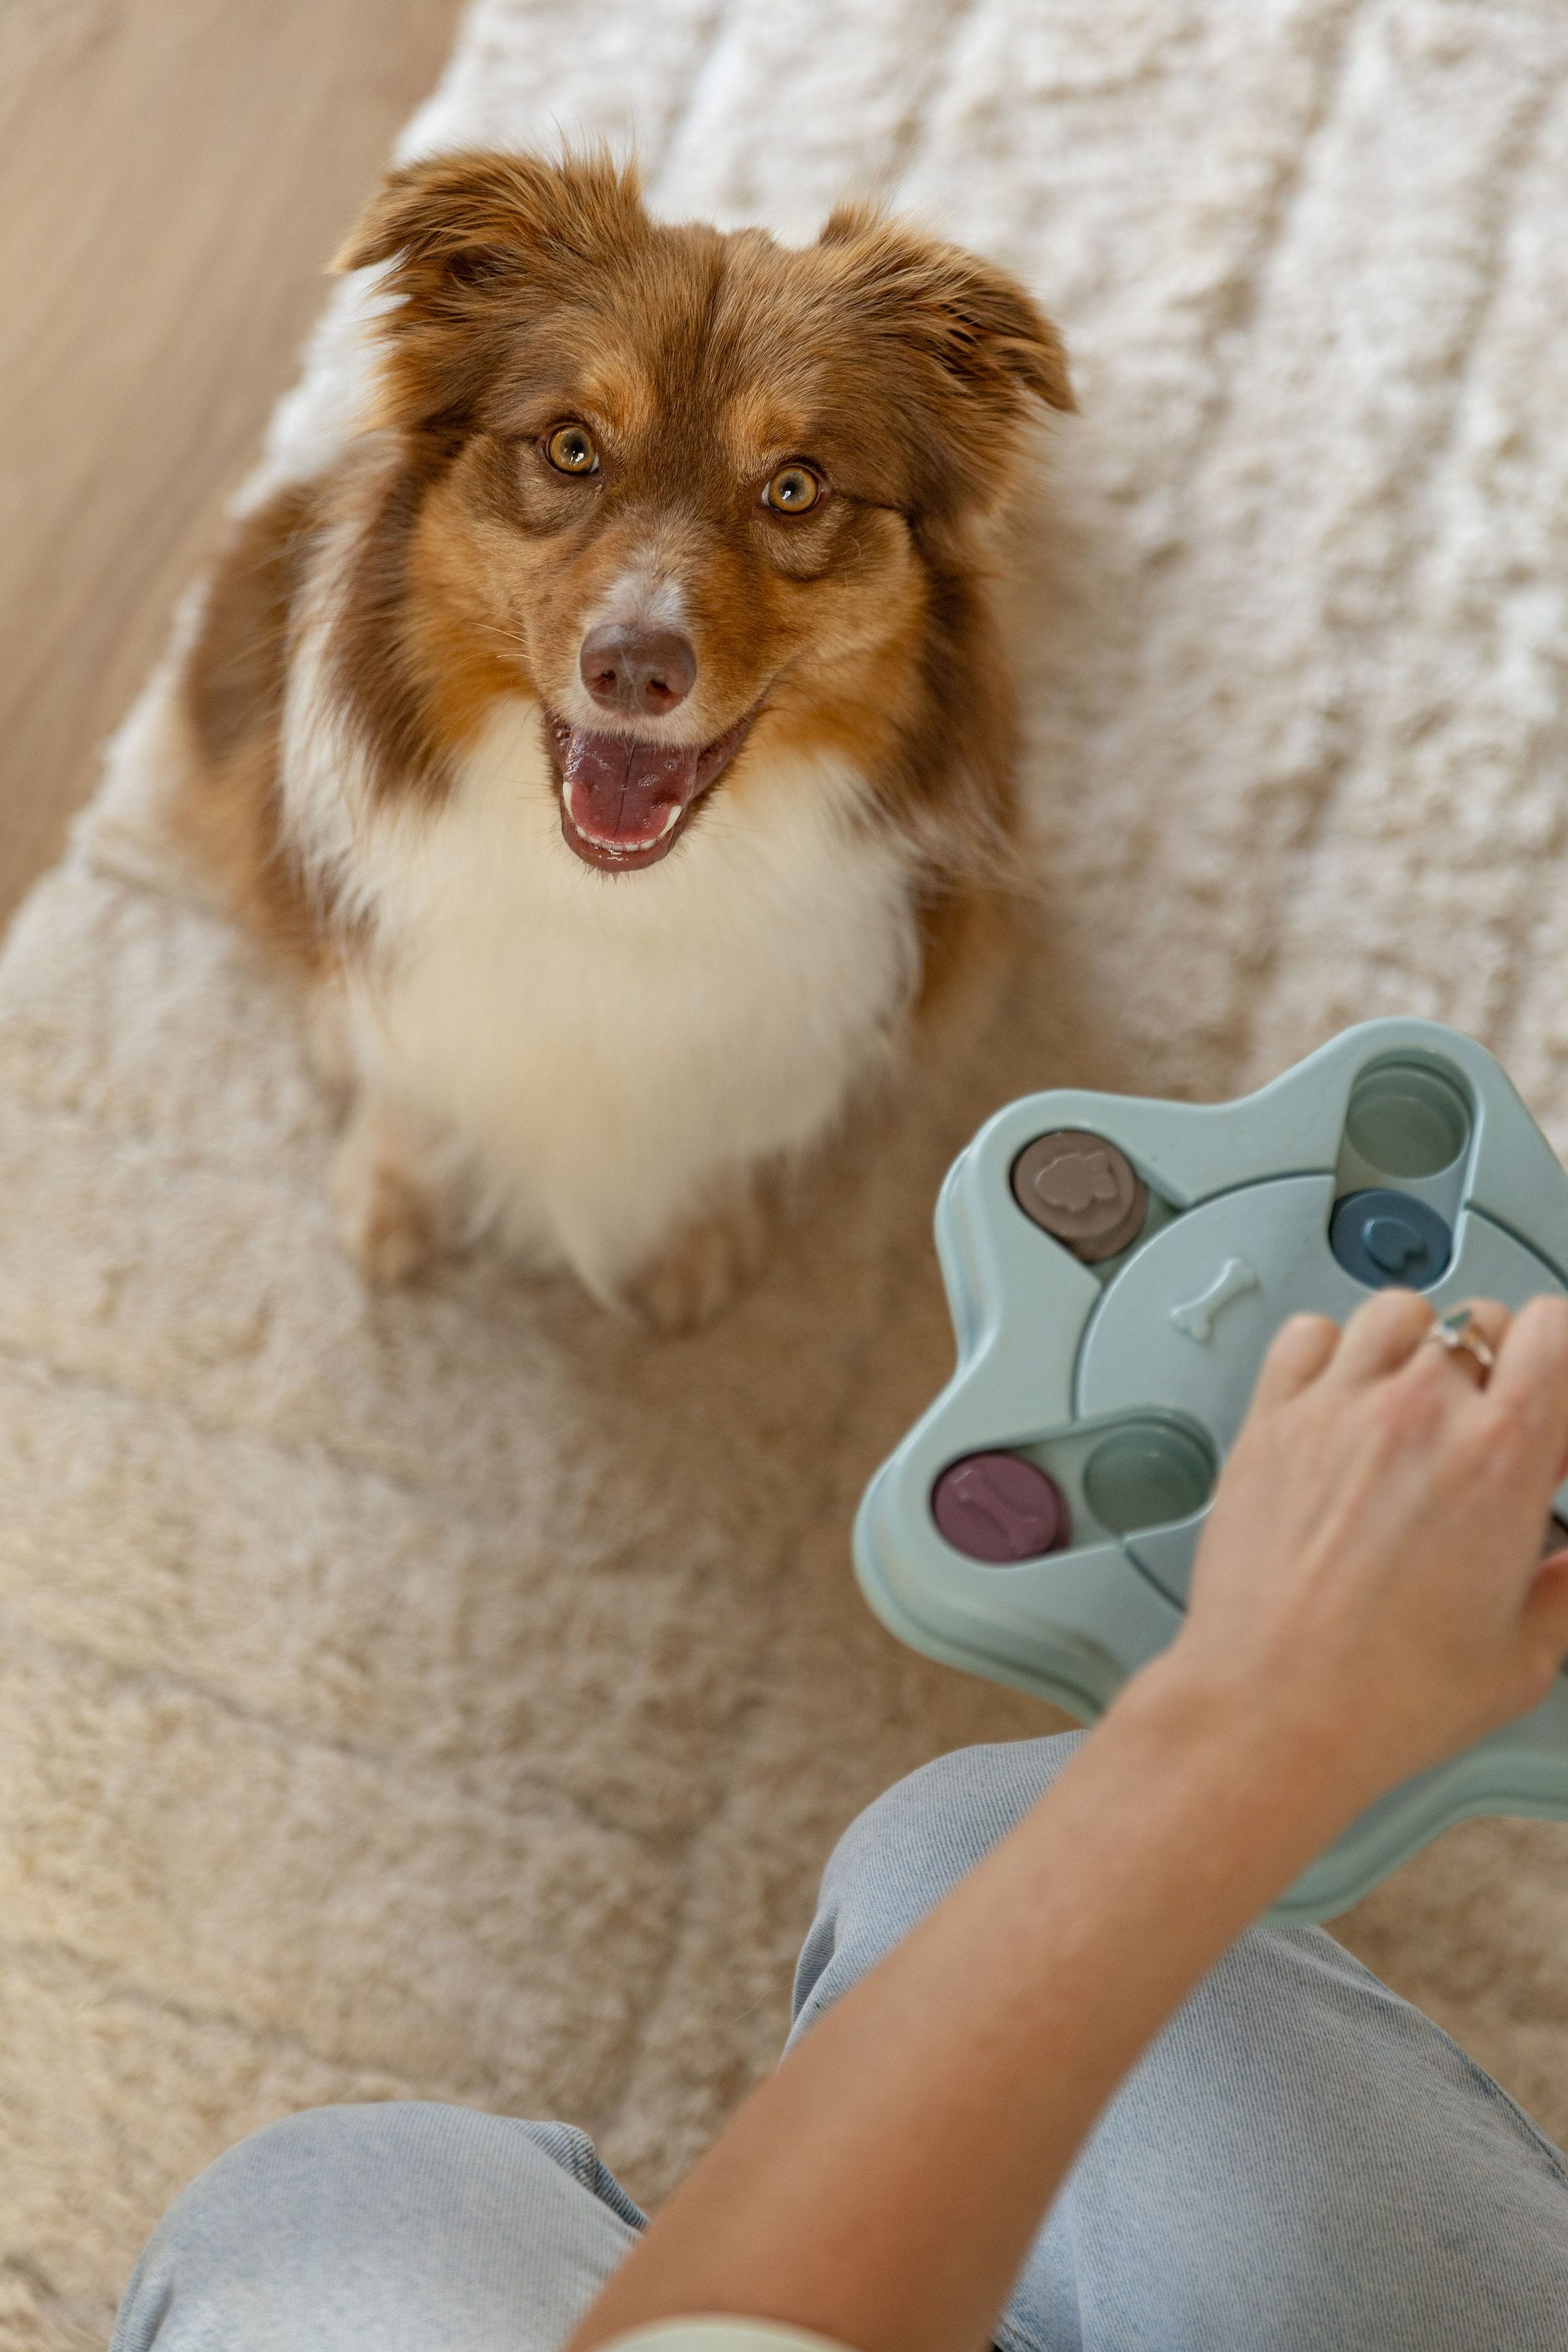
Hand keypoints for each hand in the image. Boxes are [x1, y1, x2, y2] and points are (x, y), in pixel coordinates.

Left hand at [1161, 1288, 1567, 1819]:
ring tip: (1417, 1407)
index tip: (1553, 1409)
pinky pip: (1307, 1334)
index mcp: (1502, 1455)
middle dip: (1500, 1365)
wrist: (1271, 1710)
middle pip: (1480, 1320)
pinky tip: (1342, 1399)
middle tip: (1490, 1430)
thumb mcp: (1527, 1652)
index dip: (1561, 1360)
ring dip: (1418, 1347)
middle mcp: (1420, 1412)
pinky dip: (1331, 1351)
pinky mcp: (1271, 1421)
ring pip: (1396, 1313)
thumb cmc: (1388, 1694)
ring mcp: (1337, 1408)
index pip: (1553, 1331)